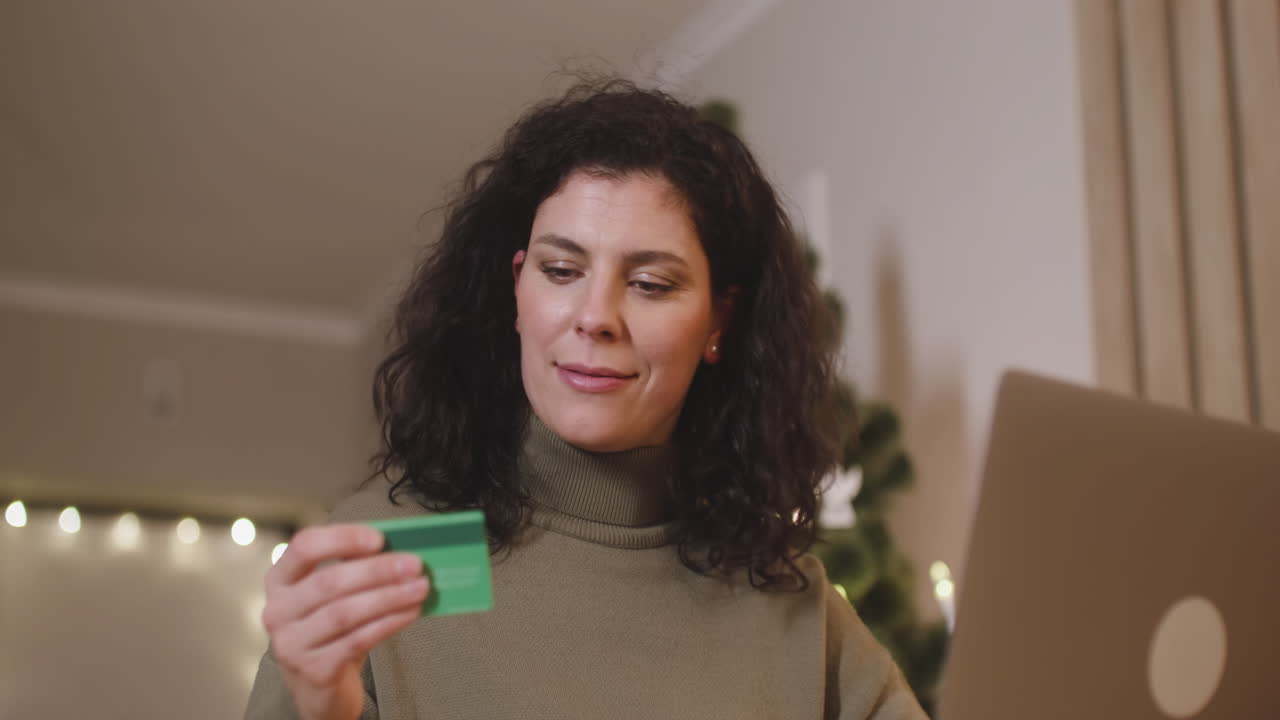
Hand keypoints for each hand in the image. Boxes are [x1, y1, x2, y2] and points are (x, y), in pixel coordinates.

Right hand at [262, 524, 427, 719]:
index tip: (379, 539)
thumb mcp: (334, 595)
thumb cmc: (330, 630)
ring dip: (389, 597)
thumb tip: (398, 551)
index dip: (343, 538)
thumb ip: (355, 567)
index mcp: (281, 579)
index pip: (304, 546)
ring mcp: (292, 643)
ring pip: (345, 613)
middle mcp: (278, 610)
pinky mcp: (313, 670)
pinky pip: (357, 640)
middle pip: (329, 582)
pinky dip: (389, 623)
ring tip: (420, 588)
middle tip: (414, 565)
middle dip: (378, 571)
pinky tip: (411, 612)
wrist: (318, 686)